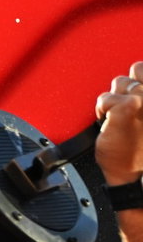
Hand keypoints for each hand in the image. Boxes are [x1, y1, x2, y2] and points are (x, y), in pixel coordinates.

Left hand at [95, 61, 142, 186]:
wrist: (133, 172)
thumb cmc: (140, 147)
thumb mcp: (142, 112)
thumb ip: (141, 93)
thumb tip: (137, 72)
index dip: (140, 77)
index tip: (136, 97)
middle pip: (137, 69)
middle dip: (127, 86)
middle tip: (126, 107)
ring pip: (120, 81)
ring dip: (115, 97)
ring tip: (119, 116)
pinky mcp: (126, 109)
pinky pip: (106, 98)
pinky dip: (103, 109)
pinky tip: (108, 121)